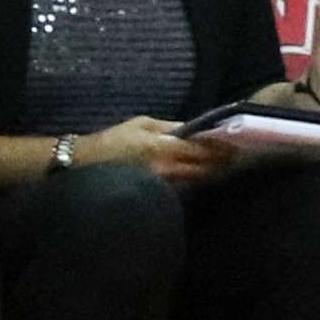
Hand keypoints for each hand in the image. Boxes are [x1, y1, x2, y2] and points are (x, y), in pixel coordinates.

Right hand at [75, 116, 233, 184]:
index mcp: (163, 147)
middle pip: (204, 168)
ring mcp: (161, 186)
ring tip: (222, 164)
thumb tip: (197, 128)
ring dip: (210, 172)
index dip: (221, 147)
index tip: (235, 143)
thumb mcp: (142, 123)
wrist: (83, 165)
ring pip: (195, 180)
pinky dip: (193, 181)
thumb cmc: (113, 140)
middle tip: (234, 155)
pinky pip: (182, 188)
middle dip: (221, 162)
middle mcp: (165, 169)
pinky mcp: (155, 195)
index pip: (203, 150)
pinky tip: (200, 175)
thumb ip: (172, 126)